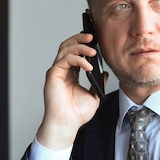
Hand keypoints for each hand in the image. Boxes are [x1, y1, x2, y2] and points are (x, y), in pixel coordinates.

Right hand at [35, 33, 108, 150]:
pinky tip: (88, 66)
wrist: (67, 124)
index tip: (95, 41)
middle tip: (92, 36)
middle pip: (67, 46)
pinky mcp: (53, 75)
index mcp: (71, 74)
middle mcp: (62, 71)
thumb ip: (98, 83)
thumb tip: (105, 74)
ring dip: (80, 47)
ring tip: (93, 51)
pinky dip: (77, 60)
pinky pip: (65, 60)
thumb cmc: (77, 114)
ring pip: (65, 49)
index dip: (84, 45)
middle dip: (79, 39)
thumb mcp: (94, 95)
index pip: (75, 53)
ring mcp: (56, 72)